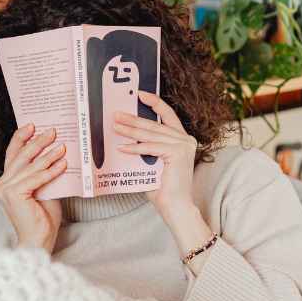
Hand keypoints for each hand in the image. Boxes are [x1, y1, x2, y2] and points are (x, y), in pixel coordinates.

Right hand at [0, 124, 65, 252]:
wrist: (39, 239)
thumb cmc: (43, 216)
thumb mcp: (44, 188)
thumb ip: (44, 173)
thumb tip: (58, 151)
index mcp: (7, 180)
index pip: (13, 154)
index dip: (21, 137)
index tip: (33, 124)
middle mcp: (2, 183)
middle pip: (21, 156)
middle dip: (38, 142)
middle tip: (53, 131)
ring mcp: (6, 189)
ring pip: (30, 166)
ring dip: (48, 155)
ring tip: (63, 146)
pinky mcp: (14, 195)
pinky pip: (36, 178)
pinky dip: (50, 171)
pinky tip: (63, 164)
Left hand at [115, 92, 214, 273]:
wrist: (175, 206)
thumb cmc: (162, 187)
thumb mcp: (152, 161)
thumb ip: (146, 147)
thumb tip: (124, 134)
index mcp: (183, 139)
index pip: (168, 115)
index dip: (155, 103)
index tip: (140, 94)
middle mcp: (186, 140)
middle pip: (155, 125)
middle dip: (133, 119)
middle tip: (116, 114)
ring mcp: (184, 145)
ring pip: (151, 134)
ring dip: (130, 130)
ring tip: (115, 127)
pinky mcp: (178, 153)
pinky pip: (151, 147)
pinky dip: (135, 147)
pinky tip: (122, 147)